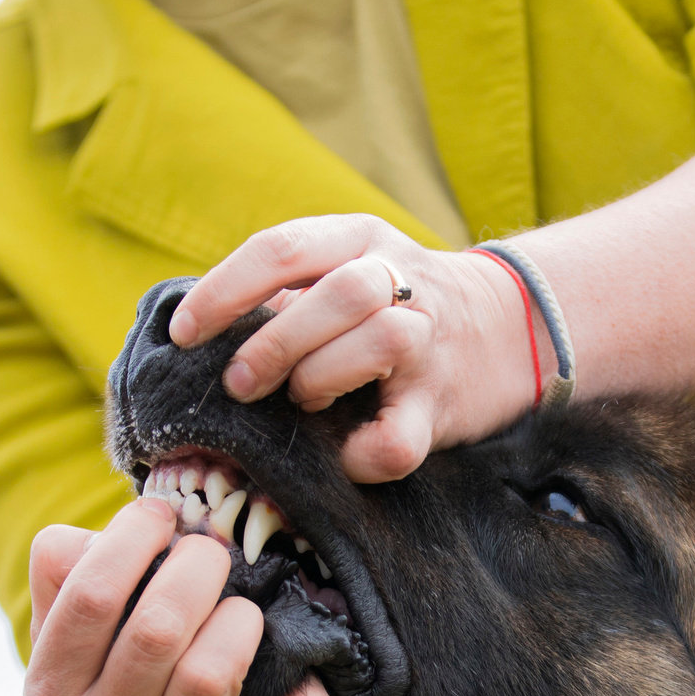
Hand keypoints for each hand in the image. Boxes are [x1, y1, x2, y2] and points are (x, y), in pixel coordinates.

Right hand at [24, 500, 333, 695]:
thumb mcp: (57, 668)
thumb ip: (63, 590)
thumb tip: (94, 530)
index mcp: (57, 690)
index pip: (91, 596)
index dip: (132, 538)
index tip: (159, 517)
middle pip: (159, 626)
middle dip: (199, 567)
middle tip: (212, 555)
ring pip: (211, 674)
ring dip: (241, 622)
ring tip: (243, 613)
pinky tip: (299, 675)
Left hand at [168, 214, 539, 481]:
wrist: (508, 326)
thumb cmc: (391, 304)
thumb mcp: (344, 269)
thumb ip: (285, 291)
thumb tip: (198, 333)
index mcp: (360, 239)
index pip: (284, 249)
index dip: (225, 292)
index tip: (185, 334)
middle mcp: (401, 280)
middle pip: (340, 292)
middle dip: (274, 344)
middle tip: (240, 383)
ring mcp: (429, 341)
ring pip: (380, 341)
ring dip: (322, 377)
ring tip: (305, 400)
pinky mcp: (444, 405)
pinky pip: (401, 437)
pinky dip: (362, 455)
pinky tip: (343, 456)